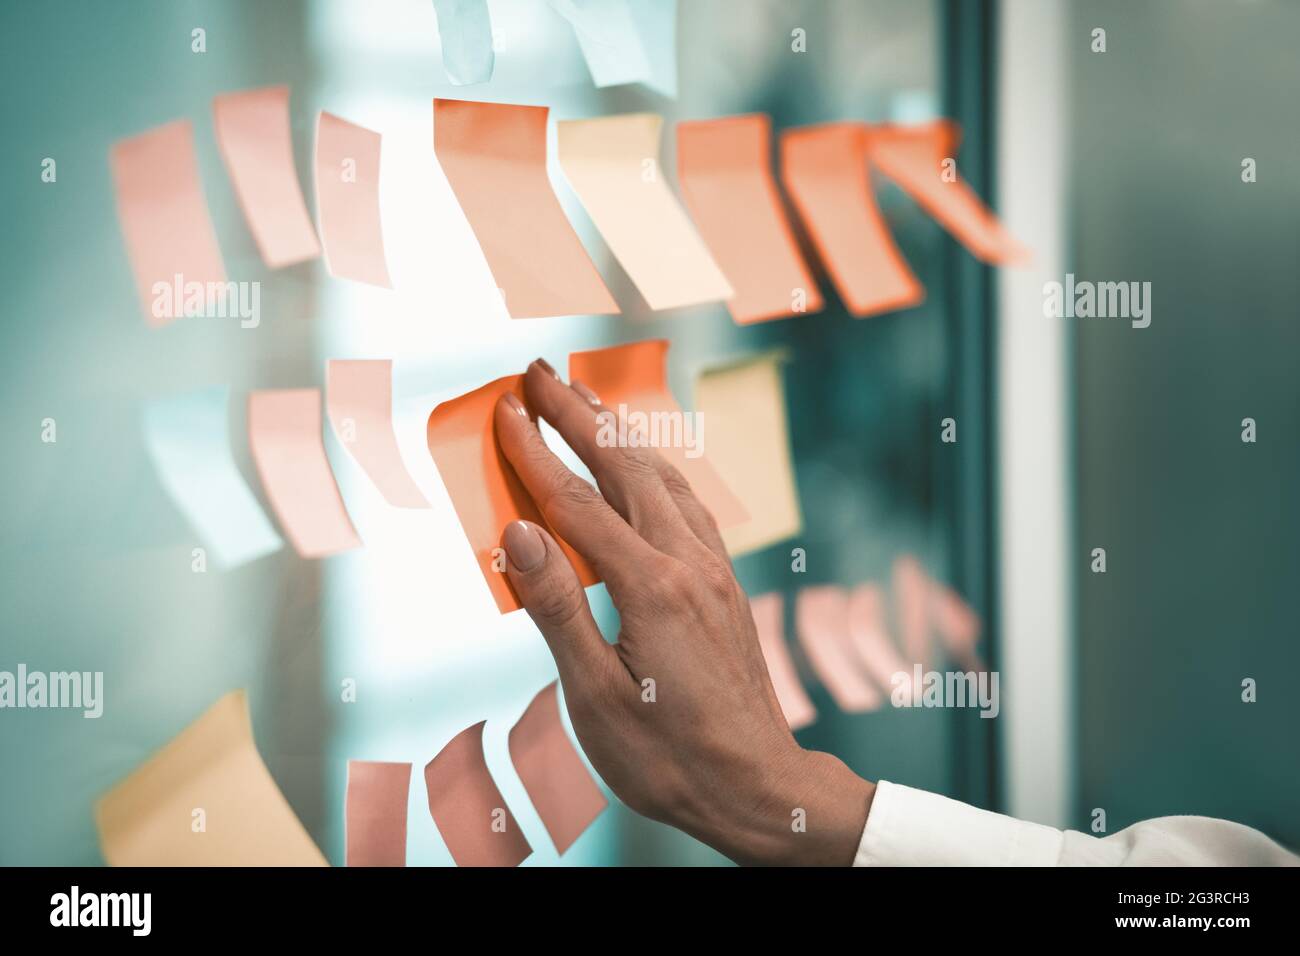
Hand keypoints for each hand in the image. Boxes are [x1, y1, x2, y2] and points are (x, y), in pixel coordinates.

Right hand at [493, 359, 874, 864]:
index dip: (533, 453)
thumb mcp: (594, 695)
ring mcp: (714, 571)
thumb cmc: (667, 756)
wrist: (756, 787)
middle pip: (624, 469)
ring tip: (585, 402)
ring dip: (618, 434)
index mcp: (653, 587)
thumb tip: (516, 530)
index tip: (502, 407)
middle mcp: (689, 564)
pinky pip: (687, 504)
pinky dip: (655, 469)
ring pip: (663, 478)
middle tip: (538, 371)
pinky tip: (644, 468)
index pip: (576, 502)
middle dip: (578, 415)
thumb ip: (556, 606)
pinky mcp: (725, 585)